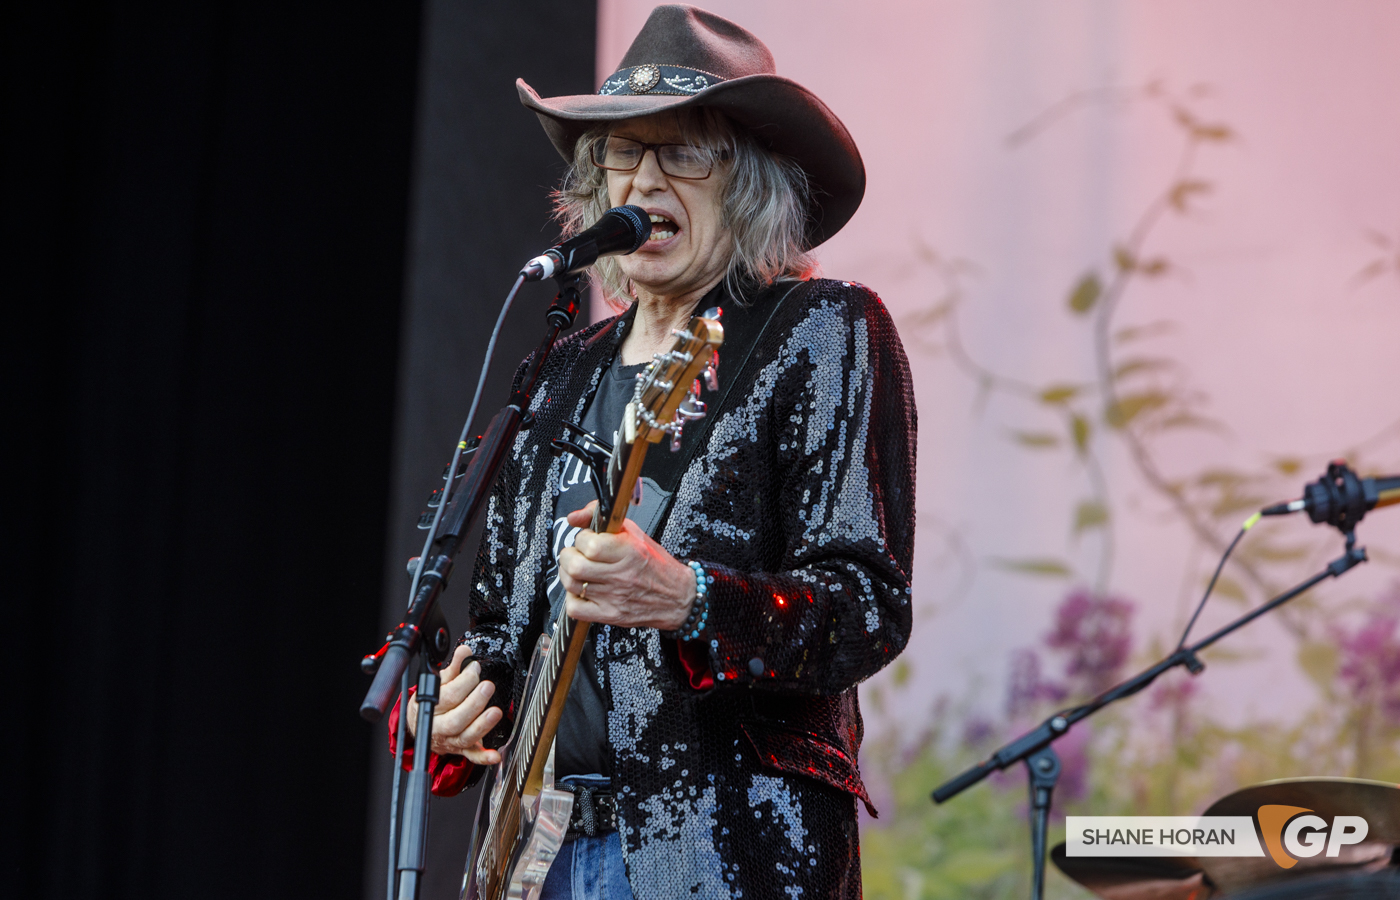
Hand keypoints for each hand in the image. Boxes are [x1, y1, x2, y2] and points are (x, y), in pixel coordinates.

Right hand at [405, 644, 502, 764]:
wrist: (421, 726)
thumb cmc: (431, 702)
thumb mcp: (437, 684)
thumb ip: (453, 668)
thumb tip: (464, 651)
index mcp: (430, 708)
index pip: (447, 696)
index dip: (463, 681)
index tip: (474, 668)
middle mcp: (439, 727)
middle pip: (455, 719)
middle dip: (474, 703)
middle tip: (487, 686)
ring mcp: (451, 741)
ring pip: (465, 737)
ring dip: (482, 726)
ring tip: (496, 712)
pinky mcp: (461, 750)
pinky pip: (472, 756)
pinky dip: (484, 757)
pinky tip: (495, 755)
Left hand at [558, 501, 697, 629]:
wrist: (677, 597)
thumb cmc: (656, 565)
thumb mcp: (635, 533)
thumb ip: (602, 518)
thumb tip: (574, 517)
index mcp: (629, 551)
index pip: (588, 544)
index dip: (581, 538)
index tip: (587, 539)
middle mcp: (621, 575)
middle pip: (575, 566)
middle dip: (569, 556)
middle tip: (576, 554)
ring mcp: (614, 597)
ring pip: (572, 585)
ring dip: (568, 575)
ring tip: (577, 570)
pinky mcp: (610, 614)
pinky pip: (576, 609)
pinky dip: (572, 599)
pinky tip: (581, 592)